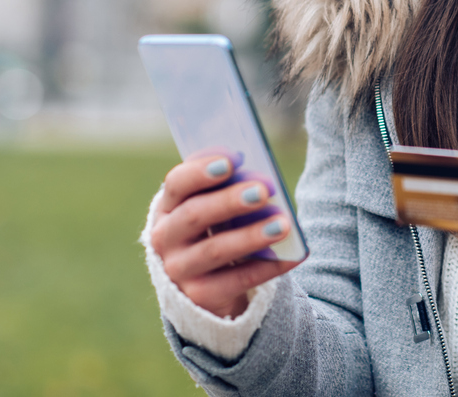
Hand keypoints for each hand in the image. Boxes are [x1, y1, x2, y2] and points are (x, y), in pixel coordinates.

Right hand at [148, 154, 301, 317]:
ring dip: (251, 236)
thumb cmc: (218, 229)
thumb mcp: (215, 206)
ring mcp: (179, 270)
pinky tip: (292, 256)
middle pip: (194, 215)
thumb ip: (228, 189)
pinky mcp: (200, 296)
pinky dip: (268, 266)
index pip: (176, 183)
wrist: (209, 282)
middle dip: (229, 201)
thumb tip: (260, 176)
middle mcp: (165, 238)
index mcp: (168, 207)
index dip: (201, 171)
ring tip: (283, 225)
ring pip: (215, 250)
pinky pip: (238, 280)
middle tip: (262, 191)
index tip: (231, 161)